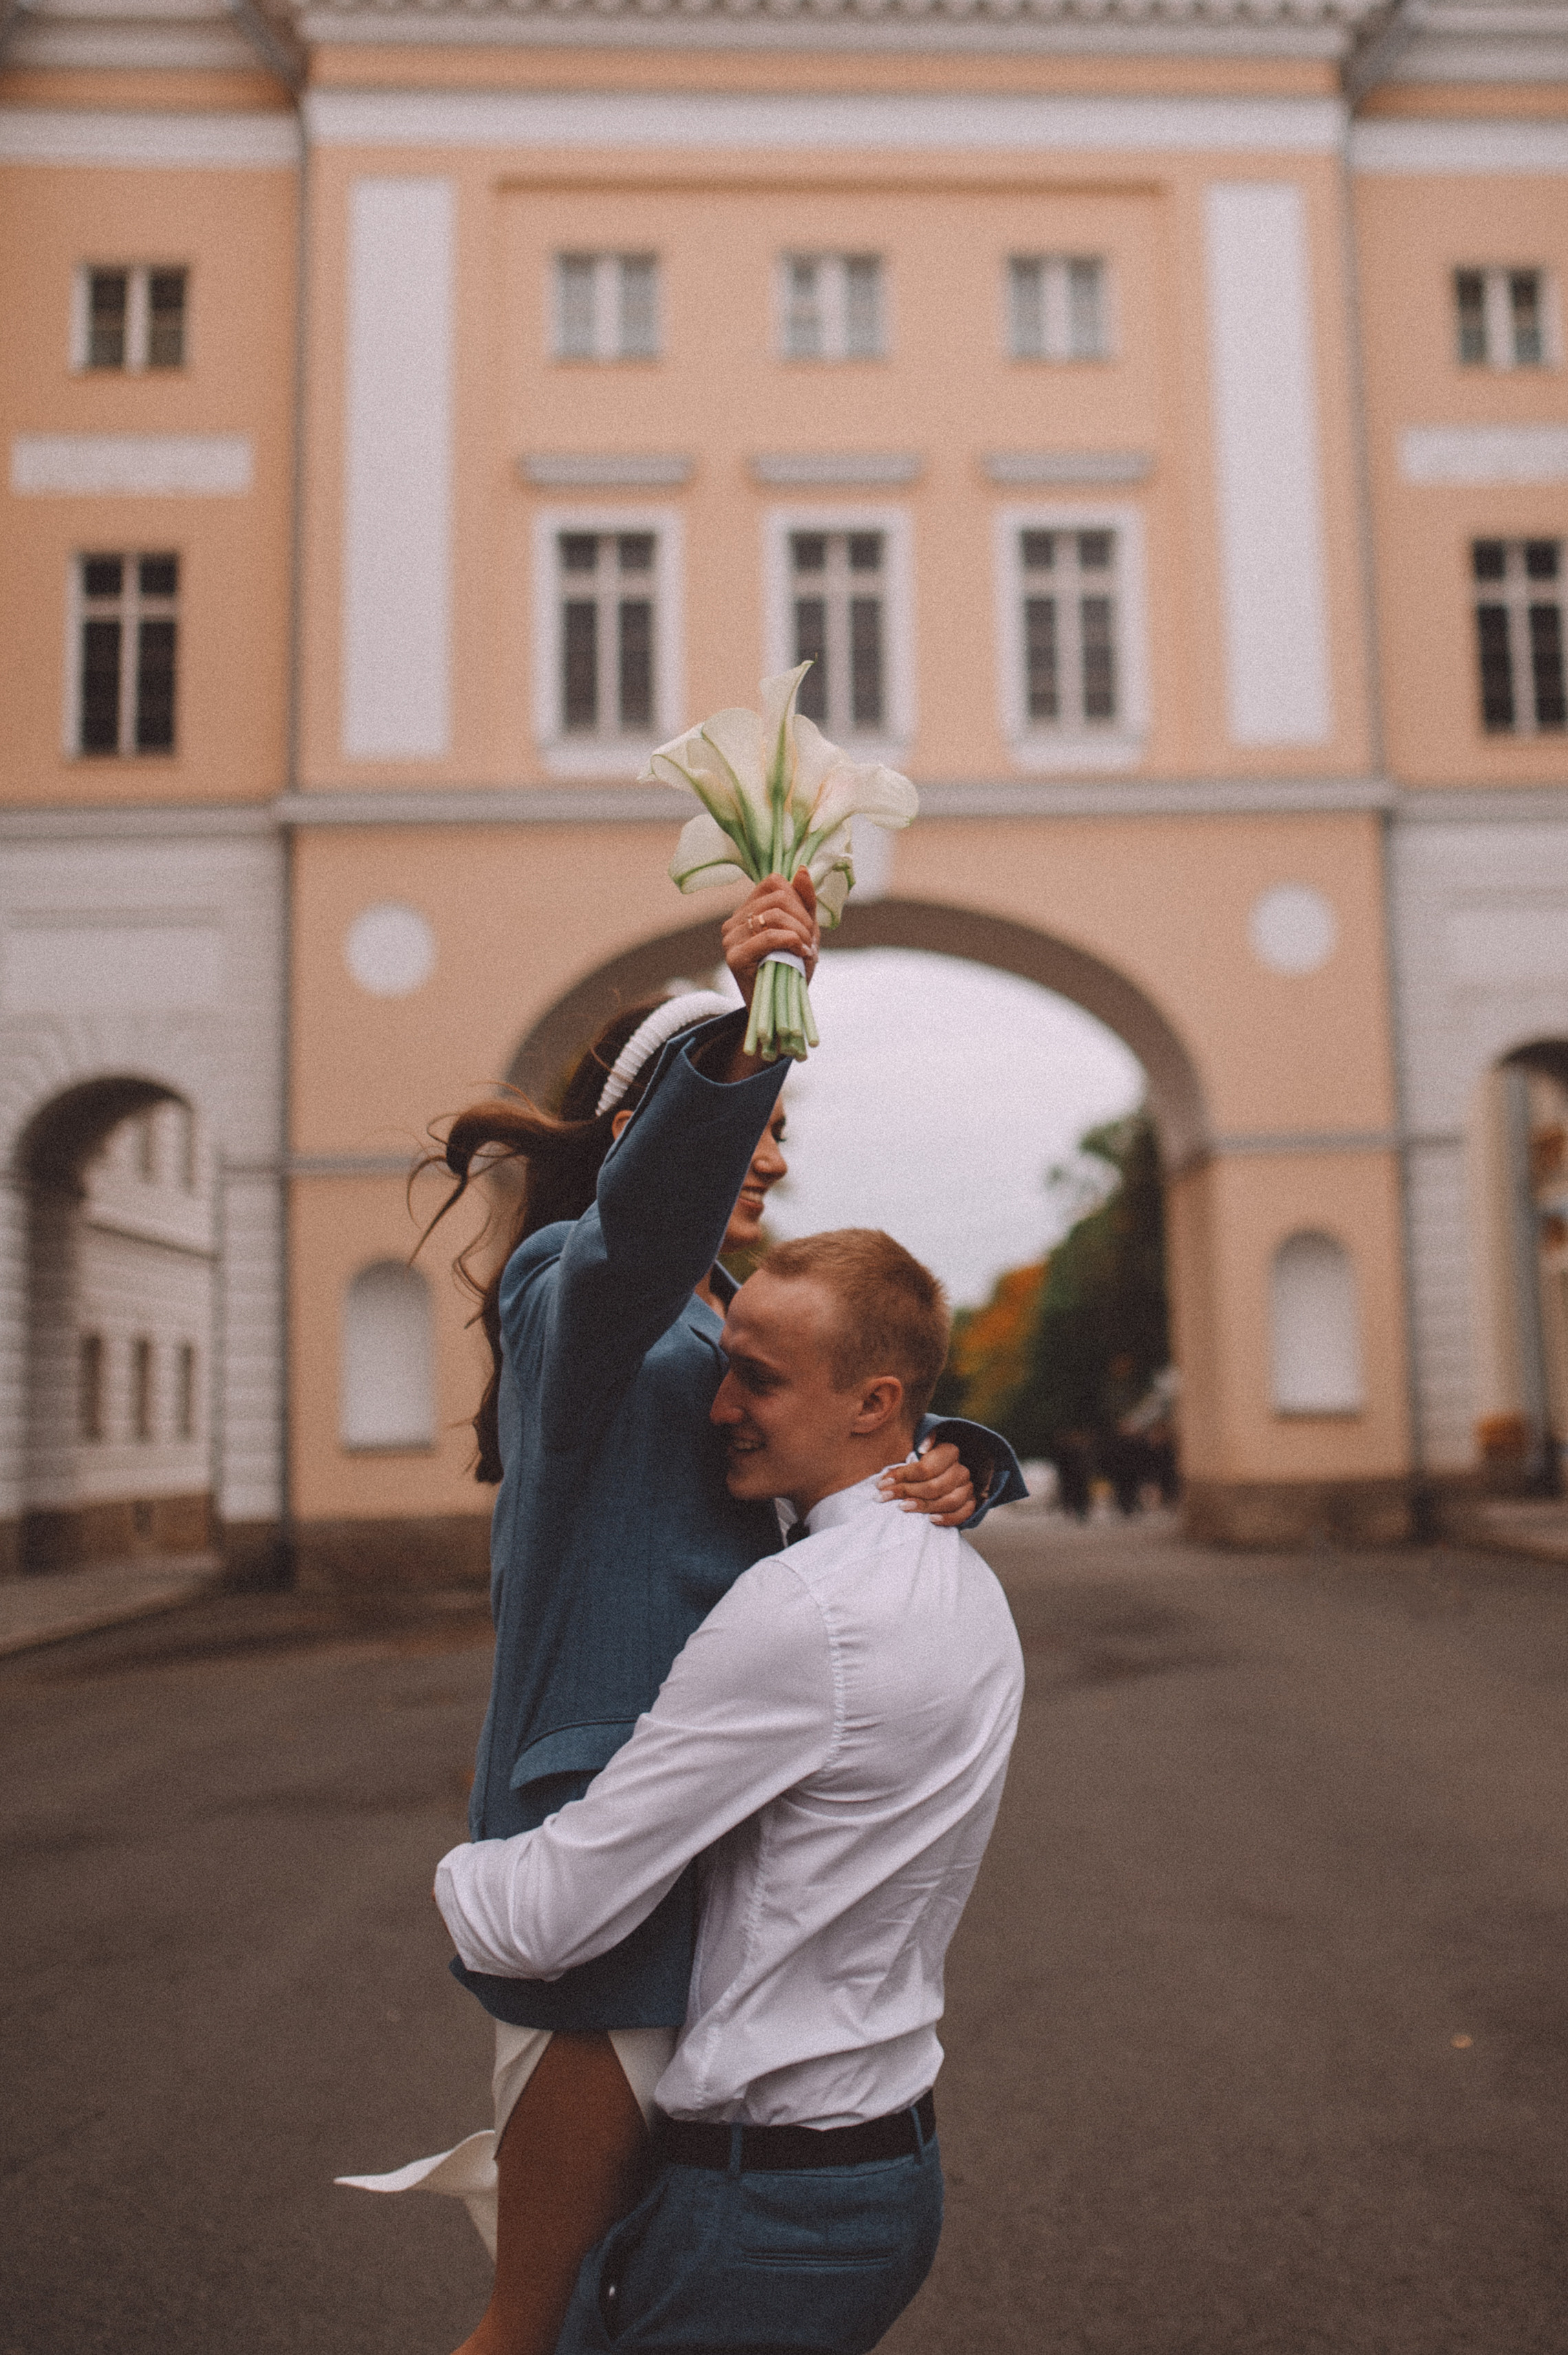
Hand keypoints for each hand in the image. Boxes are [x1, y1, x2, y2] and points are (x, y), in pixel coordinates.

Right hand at [722, 871, 818, 1009]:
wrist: (782, 1009)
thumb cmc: (793, 969)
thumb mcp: (804, 931)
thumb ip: (804, 901)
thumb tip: (802, 869)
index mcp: (746, 913)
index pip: (773, 882)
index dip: (797, 898)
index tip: (806, 923)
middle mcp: (733, 923)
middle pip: (778, 897)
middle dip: (803, 918)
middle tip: (810, 941)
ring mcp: (730, 940)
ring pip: (775, 915)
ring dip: (801, 932)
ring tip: (806, 950)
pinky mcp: (734, 957)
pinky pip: (770, 936)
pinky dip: (793, 942)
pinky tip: (801, 955)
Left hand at [878, 1440, 973, 1526]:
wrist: (942, 1471)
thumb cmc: (923, 1459)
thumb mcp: (920, 1445)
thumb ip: (923, 1440)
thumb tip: (923, 1447)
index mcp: (950, 1452)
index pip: (926, 1468)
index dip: (902, 1476)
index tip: (882, 1483)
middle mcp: (961, 1470)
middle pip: (935, 1486)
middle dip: (906, 1492)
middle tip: (884, 1496)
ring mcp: (967, 1488)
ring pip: (949, 1501)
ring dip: (924, 1506)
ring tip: (903, 1507)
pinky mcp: (969, 1503)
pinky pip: (963, 1514)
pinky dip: (947, 1518)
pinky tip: (930, 1520)